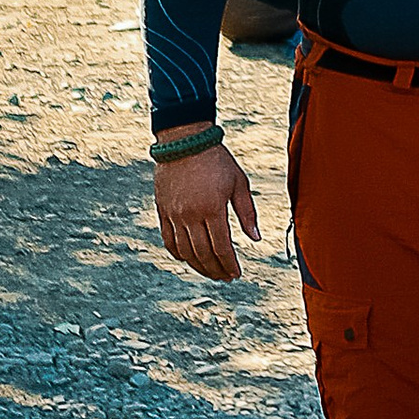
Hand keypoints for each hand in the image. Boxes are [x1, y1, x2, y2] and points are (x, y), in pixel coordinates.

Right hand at [152, 136, 260, 282]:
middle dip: (216, 270)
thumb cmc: (216, 159)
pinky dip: (178, 254)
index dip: (230, 264)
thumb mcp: (239, 182)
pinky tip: (188, 259)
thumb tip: (255, 238)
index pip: (222, 248)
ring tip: (211, 272)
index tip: (236, 274)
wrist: (185, 141)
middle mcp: (191, 215)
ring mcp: (174, 215)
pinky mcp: (163, 211)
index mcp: (212, 208)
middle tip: (225, 278)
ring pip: (185, 252)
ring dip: (199, 267)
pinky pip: (169, 241)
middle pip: (203, 255)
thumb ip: (247, 212)